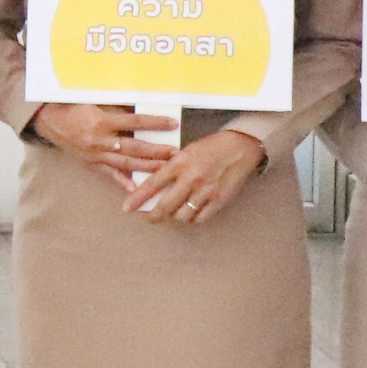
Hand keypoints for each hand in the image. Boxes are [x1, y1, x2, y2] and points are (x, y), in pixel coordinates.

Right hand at [33, 102, 175, 183]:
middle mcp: (99, 140)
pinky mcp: (91, 163)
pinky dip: (123, 182)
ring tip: (164, 169)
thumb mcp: (94, 101)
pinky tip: (136, 188)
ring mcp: (95, 155)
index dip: (154, 123)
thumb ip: (116, 108)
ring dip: (146, 167)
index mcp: (101, 121)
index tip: (172, 123)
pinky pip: (109, 174)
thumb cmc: (72, 106)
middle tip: (175, 153)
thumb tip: (141, 112)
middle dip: (156, 151)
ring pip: (125, 164)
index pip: (134, 122)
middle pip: (134, 148)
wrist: (48, 121)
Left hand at [124, 126, 265, 224]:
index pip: (152, 184)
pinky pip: (199, 218)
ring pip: (182, 215)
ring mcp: (206, 191)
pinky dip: (192, 218)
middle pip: (166, 206)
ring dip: (175, 216)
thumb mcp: (186, 152)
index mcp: (179, 163)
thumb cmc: (210, 148)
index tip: (127, 208)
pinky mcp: (219, 200)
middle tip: (151, 217)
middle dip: (154, 215)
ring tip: (174, 212)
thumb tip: (153, 186)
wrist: (239, 148)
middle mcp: (191, 179)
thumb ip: (170, 168)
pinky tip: (190, 212)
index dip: (138, 198)